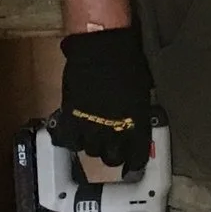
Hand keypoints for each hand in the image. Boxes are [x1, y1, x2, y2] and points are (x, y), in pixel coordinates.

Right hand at [50, 26, 155, 173]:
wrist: (101, 49)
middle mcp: (115, 132)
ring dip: (92, 146)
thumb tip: (134, 123)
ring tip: (92, 136)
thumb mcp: (141, 93)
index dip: (133, 162)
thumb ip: (137, 114)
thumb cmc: (126, 63)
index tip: (131, 162)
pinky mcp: (71, 119)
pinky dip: (72, 139)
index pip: (136, 157)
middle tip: (111, 147)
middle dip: (112, 155)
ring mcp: (91, 127)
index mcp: (136, 126)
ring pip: (90, 152)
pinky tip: (74, 133)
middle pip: (111, 159)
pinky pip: (69, 141)